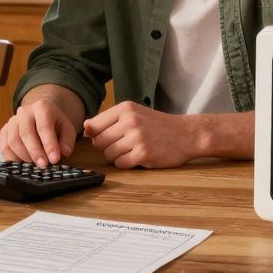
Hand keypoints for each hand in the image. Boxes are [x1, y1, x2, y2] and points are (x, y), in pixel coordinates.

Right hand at [0, 99, 75, 167]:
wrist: (40, 116)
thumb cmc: (54, 124)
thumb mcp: (67, 129)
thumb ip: (67, 140)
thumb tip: (64, 152)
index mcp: (42, 107)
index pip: (44, 126)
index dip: (49, 144)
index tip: (54, 159)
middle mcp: (24, 111)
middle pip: (26, 133)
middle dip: (35, 152)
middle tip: (43, 165)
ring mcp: (12, 121)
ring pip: (13, 141)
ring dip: (24, 156)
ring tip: (35, 164)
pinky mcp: (4, 130)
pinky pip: (5, 147)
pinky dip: (13, 159)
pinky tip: (23, 163)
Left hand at [83, 101, 198, 168]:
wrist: (187, 134)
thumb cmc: (158, 125)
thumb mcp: (134, 114)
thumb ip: (110, 120)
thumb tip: (85, 127)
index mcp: (125, 108)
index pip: (94, 125)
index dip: (96, 135)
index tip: (108, 138)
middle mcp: (129, 121)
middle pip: (99, 142)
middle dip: (106, 148)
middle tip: (121, 146)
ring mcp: (137, 137)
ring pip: (108, 154)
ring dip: (116, 157)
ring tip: (130, 151)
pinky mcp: (144, 154)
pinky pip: (120, 164)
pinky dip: (125, 164)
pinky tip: (137, 157)